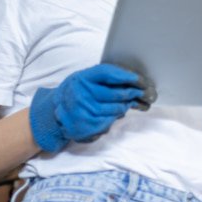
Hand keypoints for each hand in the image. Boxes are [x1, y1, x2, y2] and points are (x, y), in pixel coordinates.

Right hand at [29, 63, 153, 152]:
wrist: (54, 113)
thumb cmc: (76, 92)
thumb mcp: (85, 78)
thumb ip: (105, 78)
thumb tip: (134, 81)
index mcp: (82, 78)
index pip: (109, 74)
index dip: (127, 76)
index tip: (141, 80)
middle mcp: (82, 94)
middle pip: (116, 94)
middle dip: (134, 94)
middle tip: (146, 94)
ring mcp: (83, 112)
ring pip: (115, 110)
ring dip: (126, 107)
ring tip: (132, 103)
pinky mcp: (86, 127)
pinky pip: (109, 123)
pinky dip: (115, 118)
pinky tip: (117, 114)